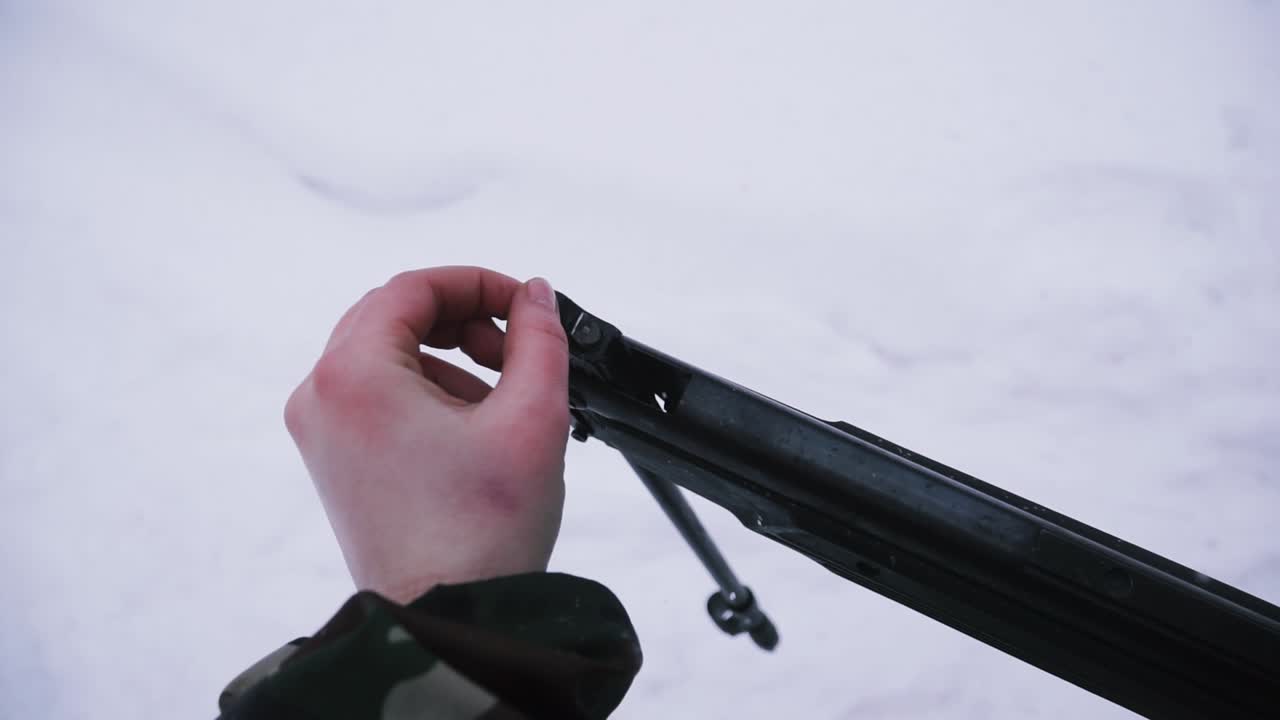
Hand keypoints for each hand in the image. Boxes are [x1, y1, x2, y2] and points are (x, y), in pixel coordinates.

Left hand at [283, 266, 570, 602]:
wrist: (448, 618)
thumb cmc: (481, 534)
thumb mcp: (532, 418)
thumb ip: (539, 340)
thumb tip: (536, 296)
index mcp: (352, 377)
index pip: (412, 289)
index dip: (478, 284)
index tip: (523, 304)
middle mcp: (321, 397)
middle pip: (393, 316)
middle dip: (463, 320)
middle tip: (515, 350)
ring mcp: (321, 431)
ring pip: (387, 355)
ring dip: (449, 359)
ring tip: (502, 401)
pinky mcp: (334, 460)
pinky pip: (378, 396)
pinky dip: (428, 392)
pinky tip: (474, 429)